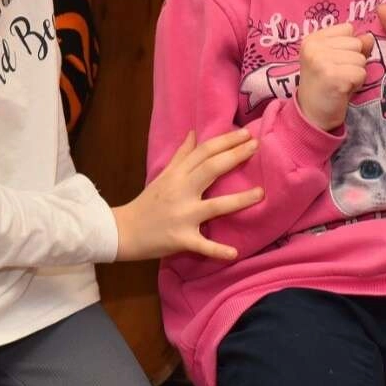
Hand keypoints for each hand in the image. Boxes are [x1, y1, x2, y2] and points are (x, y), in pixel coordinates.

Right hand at [112, 129, 263, 261]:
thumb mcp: (163, 176)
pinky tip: (235, 252)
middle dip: (235, 156)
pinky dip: (218, 250)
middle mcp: (181, 191)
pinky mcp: (181, 239)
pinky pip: (202, 245)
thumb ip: (181, 155)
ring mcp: (182, 216)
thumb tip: (194, 133)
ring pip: (214, 206)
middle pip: (211, 169)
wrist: (124, 231)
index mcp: (177, 175)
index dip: (225, 141)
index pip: (204, 152)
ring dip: (239, 200)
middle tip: (257, 146)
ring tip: (261, 194)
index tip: (246, 134)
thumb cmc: (148, 203)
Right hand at [296, 22, 372, 130]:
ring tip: (340, 82)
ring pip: (360, 59)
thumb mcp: (337, 60)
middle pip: (356, 43)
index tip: (334, 62)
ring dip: (355, 74)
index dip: (348, 47)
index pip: (347, 28)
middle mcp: (314, 46)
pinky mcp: (332, 76)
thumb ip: (353, 46)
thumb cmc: (326, 85)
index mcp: (312, 39)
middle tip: (338, 75)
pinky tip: (342, 90)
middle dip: (353, 61)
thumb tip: (368, 37)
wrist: (312, 115)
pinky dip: (356, 84)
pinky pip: (361, 73)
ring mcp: (321, 60)